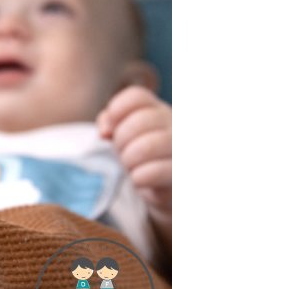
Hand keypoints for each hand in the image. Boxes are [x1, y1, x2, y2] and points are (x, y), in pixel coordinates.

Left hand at [97, 86, 170, 215]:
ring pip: (146, 146)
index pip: (136, 97)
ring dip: (129, 160)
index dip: (116, 111)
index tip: (110, 130)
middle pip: (140, 121)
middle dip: (121, 141)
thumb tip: (105, 131)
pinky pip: (155, 171)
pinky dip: (139, 177)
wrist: (169, 191)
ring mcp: (184, 150)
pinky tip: (140, 179)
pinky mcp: (183, 175)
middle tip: (124, 155)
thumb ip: (112, 124)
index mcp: (160, 111)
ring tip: (133, 168)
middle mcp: (177, 125)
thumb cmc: (144, 159)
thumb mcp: (126, 137)